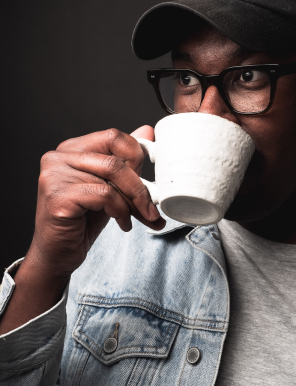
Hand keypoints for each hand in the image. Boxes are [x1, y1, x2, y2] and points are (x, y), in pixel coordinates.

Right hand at [28, 126, 165, 280]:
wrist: (57, 254)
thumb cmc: (83, 220)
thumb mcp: (111, 186)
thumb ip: (126, 161)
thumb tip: (148, 131)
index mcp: (72, 149)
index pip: (114, 137)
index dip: (136, 157)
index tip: (148, 180)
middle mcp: (59, 157)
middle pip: (115, 159)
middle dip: (140, 187)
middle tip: (151, 207)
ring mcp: (54, 175)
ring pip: (112, 176)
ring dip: (132, 202)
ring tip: (135, 217)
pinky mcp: (57, 196)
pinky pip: (104, 195)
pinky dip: (120, 210)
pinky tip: (121, 223)